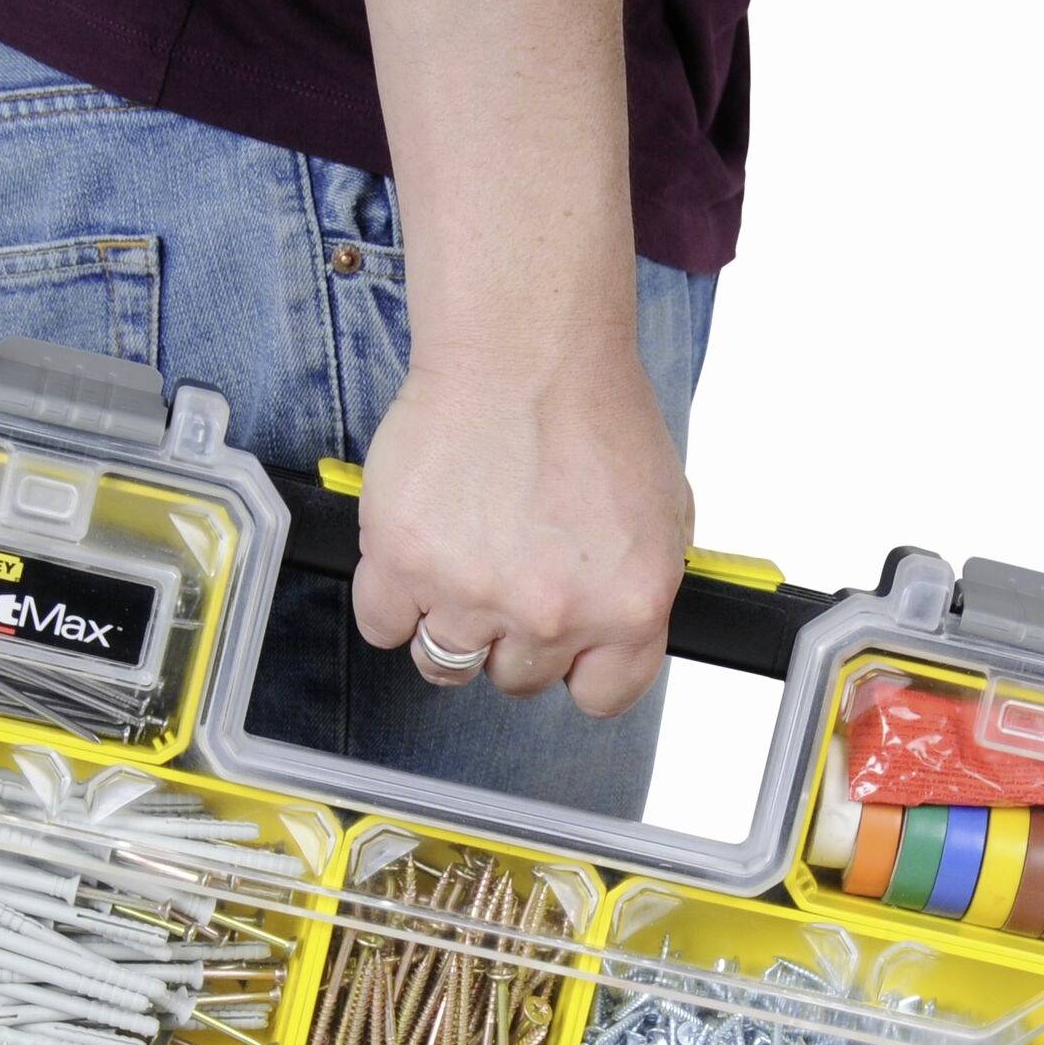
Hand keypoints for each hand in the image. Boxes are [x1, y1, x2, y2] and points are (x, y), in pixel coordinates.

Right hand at [352, 342, 693, 717]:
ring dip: (447, 625)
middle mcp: (552, 614)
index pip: (601, 696)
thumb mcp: (662, 512)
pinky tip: (413, 560)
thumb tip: (612, 636)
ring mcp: (473, 594)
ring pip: (444, 664)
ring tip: (458, 565)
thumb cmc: (591, 411)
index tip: (565, 646)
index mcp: (628, 605)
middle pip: (516, 681)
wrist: (525, 348)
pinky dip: (391, 602)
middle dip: (510, 636)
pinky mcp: (404, 563)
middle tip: (507, 572)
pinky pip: (382, 625)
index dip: (579, 670)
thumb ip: (636, 587)